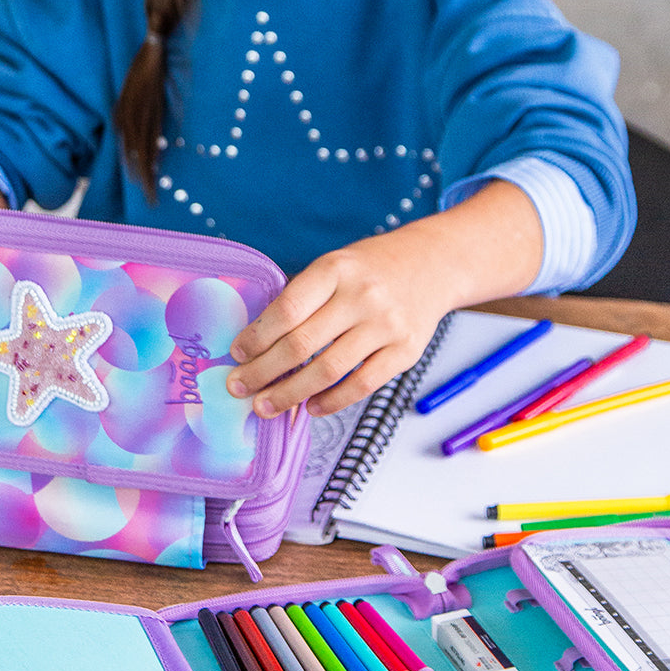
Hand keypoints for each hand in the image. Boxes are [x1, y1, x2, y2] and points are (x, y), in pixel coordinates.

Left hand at [226, 231, 453, 417]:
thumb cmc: (370, 269)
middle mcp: (363, 296)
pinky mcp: (406, 351)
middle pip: (301, 345)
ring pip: (328, 371)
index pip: (287, 310)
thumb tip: (256, 345)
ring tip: (266, 405)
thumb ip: (303, 298)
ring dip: (290, 394)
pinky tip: (311, 406)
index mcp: (336, 269)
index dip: (256, 337)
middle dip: (262, 372)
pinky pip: (361, 385)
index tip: (236, 354)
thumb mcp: (334, 266)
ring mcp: (387, 325)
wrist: (433, 264)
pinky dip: (331, 401)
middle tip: (239, 388)